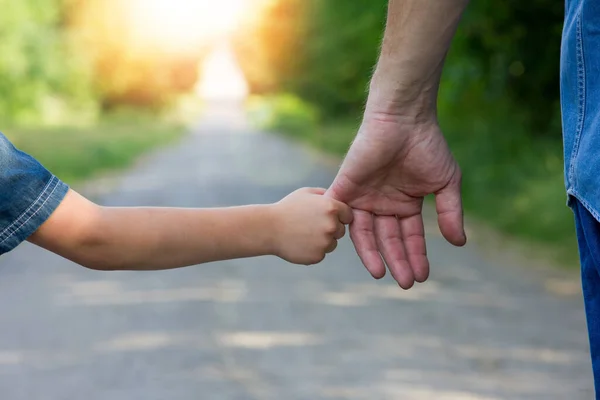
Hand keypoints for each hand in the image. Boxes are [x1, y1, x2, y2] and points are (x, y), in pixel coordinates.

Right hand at [271, 187, 352, 264]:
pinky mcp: (317, 256)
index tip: (325, 216)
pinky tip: (299, 243)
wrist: (268, 228)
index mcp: (332, 208)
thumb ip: (325, 194)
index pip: (348, 214)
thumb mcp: (306, 193)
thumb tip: (339, 198)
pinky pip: (321, 254)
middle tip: (311, 226)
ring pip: (332, 244)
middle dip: (330, 229)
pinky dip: (313, 250)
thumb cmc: (286, 208)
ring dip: (322, 241)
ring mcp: (325, 242)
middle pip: (341, 230)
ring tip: (303, 234)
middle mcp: (332, 225)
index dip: (338, 215)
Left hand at [326, 114, 465, 287]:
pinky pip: (340, 213)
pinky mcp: (345, 187)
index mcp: (404, 204)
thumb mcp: (445, 184)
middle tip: (405, 283)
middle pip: (387, 239)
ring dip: (372, 254)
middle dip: (397, 261)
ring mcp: (363, 196)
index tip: (422, 277)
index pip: (409, 236)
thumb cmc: (426, 147)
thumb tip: (460, 243)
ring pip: (364, 233)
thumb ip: (450, 213)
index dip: (416, 256)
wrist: (404, 120)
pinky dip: (342, 231)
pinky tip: (352, 247)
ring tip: (381, 274)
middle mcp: (382, 204)